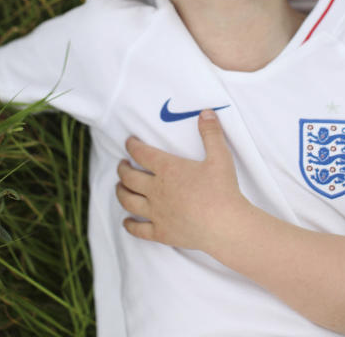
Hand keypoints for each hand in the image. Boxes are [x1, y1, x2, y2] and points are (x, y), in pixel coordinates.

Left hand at [116, 109, 249, 251]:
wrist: (225, 226)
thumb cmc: (223, 190)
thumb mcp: (220, 157)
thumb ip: (211, 133)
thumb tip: (206, 113)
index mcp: (168, 169)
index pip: (141, 153)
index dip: (132, 145)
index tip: (129, 142)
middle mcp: (156, 190)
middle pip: (129, 177)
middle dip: (122, 169)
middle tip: (122, 164)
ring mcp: (156, 212)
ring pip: (128, 201)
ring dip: (120, 192)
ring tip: (119, 187)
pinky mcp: (161, 232)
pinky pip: (138, 229)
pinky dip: (129, 225)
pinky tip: (127, 222)